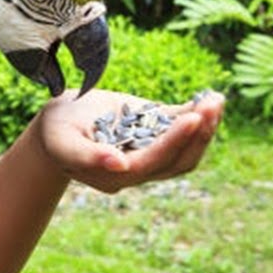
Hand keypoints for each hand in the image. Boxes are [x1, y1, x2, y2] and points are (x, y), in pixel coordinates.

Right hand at [37, 88, 223, 192]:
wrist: (58, 125)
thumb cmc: (55, 132)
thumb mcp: (63, 141)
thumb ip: (87, 156)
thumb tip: (120, 166)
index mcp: (117, 174)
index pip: (153, 161)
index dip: (174, 142)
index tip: (192, 117)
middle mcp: (138, 169)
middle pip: (178, 161)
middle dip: (198, 134)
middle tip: (212, 105)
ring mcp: (149, 153)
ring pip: (186, 152)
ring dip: (206, 128)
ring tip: (216, 101)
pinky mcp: (154, 136)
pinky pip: (181, 132)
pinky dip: (199, 117)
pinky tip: (213, 98)